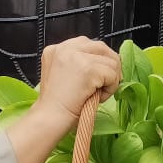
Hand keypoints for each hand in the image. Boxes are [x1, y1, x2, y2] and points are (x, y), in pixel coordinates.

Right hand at [5, 37, 120, 162]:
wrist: (50, 118)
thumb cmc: (57, 105)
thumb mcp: (62, 76)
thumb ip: (77, 64)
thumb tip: (106, 63)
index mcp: (56, 49)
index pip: (88, 44)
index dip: (99, 59)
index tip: (100, 76)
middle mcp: (65, 48)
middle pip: (102, 48)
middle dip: (110, 66)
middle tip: (108, 84)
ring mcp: (76, 56)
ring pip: (111, 61)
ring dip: (112, 79)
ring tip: (99, 94)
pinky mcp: (88, 68)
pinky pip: (112, 74)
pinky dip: (111, 88)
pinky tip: (98, 98)